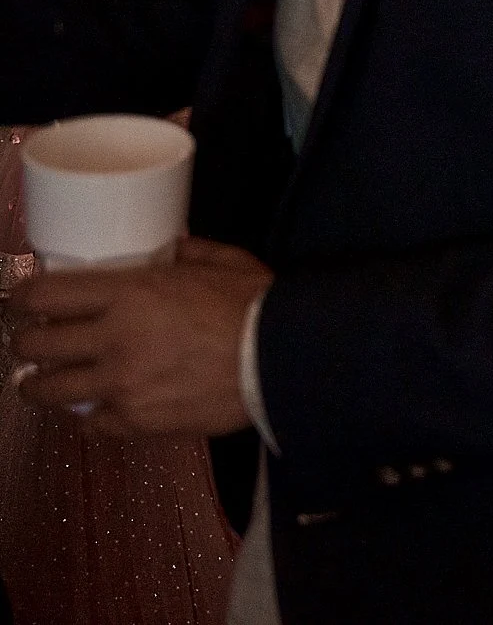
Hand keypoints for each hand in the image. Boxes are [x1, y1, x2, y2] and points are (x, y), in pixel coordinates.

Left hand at [9, 238, 271, 439]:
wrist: (283, 361)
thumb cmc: (257, 307)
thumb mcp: (226, 263)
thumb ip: (190, 253)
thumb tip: (170, 251)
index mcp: (130, 294)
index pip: (45, 296)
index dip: (23, 298)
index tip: (22, 302)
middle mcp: (113, 339)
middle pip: (34, 347)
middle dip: (26, 344)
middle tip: (33, 344)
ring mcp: (120, 385)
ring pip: (48, 391)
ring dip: (40, 385)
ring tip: (44, 383)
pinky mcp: (136, 421)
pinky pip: (90, 424)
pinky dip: (91, 416)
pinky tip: (99, 408)